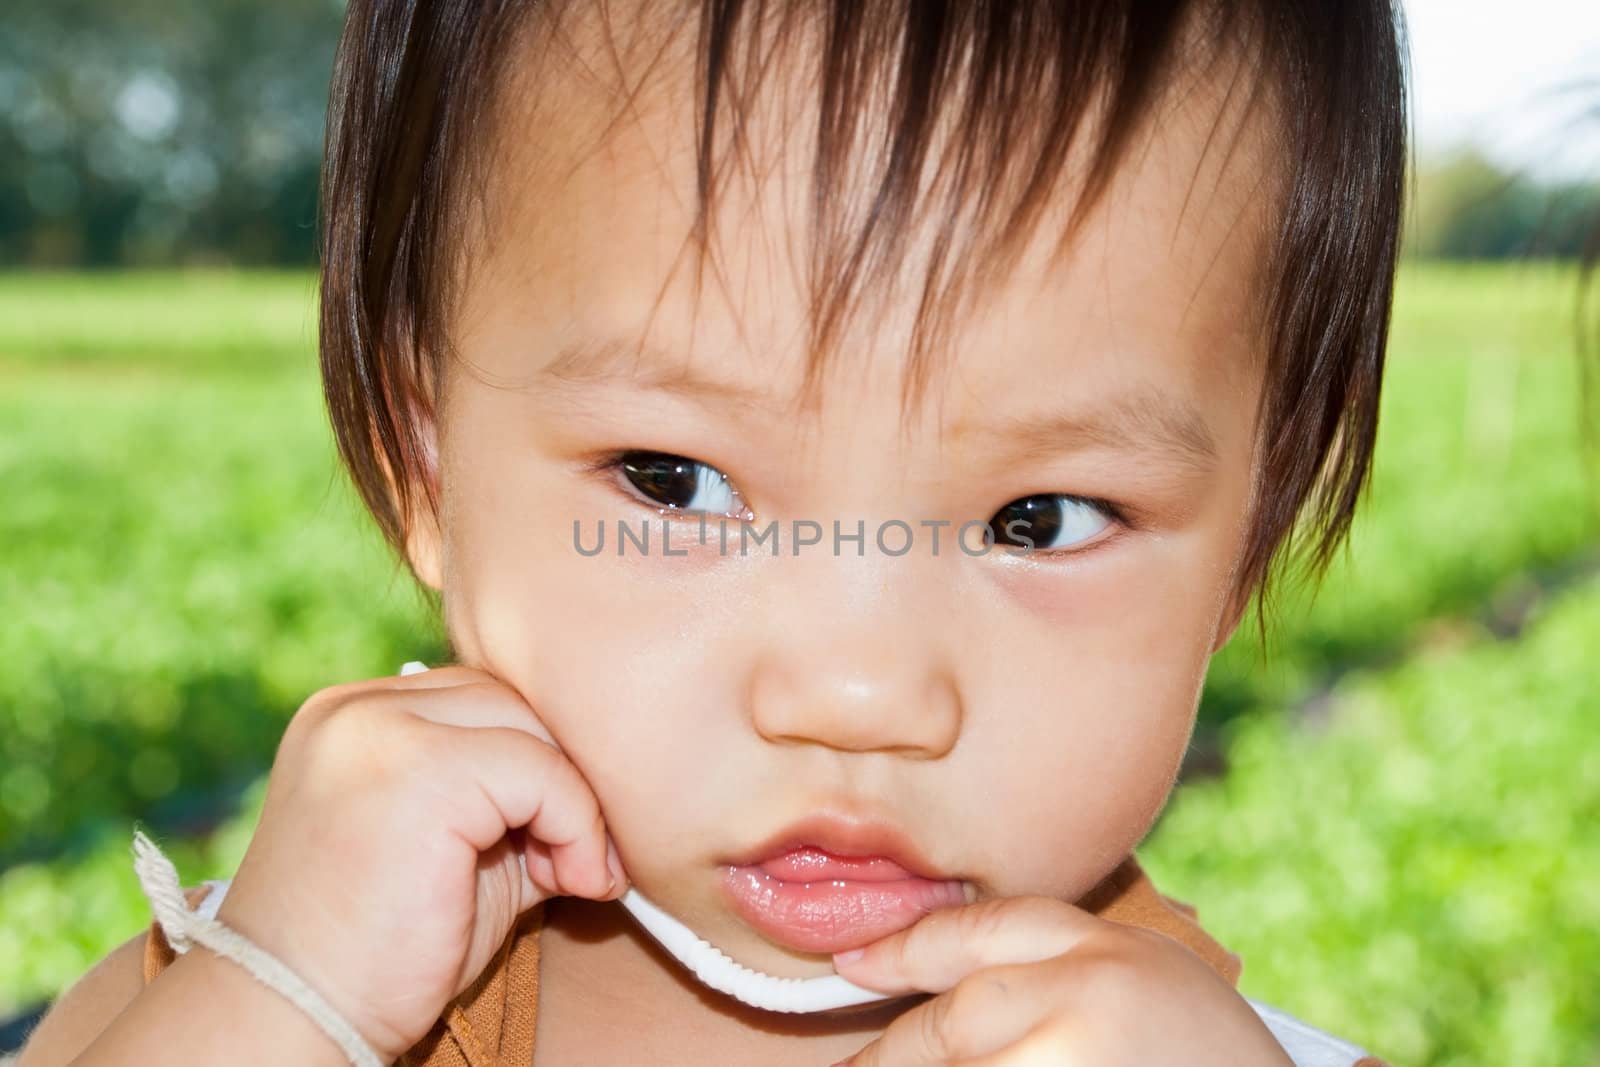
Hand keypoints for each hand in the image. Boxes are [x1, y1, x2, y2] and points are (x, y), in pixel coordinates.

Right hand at [212, 664, 629, 1061]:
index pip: (483, 697)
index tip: (568, 839)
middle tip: (585, 861)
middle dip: (565, 776)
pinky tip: (575, 882)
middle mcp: (358, 710)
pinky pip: (542, 773)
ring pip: (532, 729)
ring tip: (576, 876)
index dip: (539, 759)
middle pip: (512, 701)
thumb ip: (517, 799)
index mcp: (355, 716)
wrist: (299, 1019)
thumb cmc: (380, 953)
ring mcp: (382, 733)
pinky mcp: (419, 773)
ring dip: (578, 804)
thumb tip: (613, 788)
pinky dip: (578, 827)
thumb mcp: (460, 851)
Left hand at [827, 895, 1293, 1065]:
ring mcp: (1078, 1058)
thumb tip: (947, 994)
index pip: (977, 934)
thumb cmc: (1213, 1058)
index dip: (902, 948)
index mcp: (1104, 948)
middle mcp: (1089, 994)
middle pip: (953, 1021)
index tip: (852, 965)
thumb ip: (1064, 966)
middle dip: (894, 1054)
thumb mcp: (1151, 976)